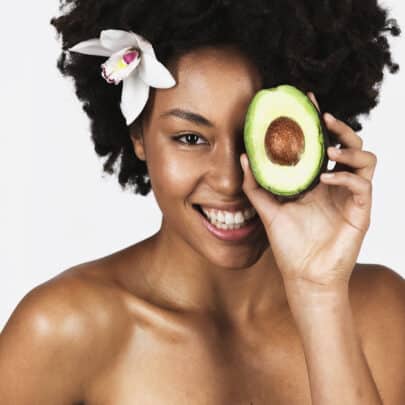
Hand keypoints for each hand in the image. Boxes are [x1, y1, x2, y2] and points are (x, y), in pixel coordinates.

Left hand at [240, 92, 376, 289]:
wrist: (304, 275)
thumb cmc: (289, 244)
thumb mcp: (269, 210)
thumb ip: (256, 185)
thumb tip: (243, 157)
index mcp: (316, 181)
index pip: (321, 145)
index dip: (316, 123)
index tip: (305, 102)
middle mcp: (336, 184)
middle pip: (348, 144)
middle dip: (339, 127)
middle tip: (323, 116)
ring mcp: (350, 196)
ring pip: (365, 159)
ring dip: (349, 148)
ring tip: (329, 148)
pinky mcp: (360, 211)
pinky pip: (362, 184)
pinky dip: (345, 176)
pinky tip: (325, 178)